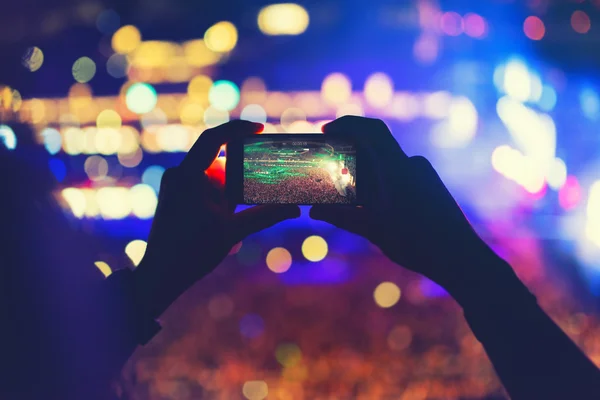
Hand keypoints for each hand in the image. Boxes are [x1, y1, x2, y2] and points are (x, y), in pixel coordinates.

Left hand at [134, 120, 300, 317]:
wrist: (160, 275)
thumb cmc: (192, 253)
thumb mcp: (233, 231)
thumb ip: (265, 216)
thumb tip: (294, 209)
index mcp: (188, 176)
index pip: (214, 138)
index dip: (238, 129)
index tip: (260, 129)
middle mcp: (177, 175)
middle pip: (216, 159)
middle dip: (237, 173)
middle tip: (257, 183)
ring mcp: (173, 185)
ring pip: (210, 175)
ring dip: (226, 190)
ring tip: (233, 215)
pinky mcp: (174, 195)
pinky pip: (200, 185)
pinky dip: (217, 196)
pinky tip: (224, 217)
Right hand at [310, 116, 499, 295]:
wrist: (461, 258)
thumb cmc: (418, 244)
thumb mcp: (373, 230)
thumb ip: (342, 217)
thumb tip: (314, 211)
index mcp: (397, 169)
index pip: (370, 130)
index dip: (347, 124)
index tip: (326, 131)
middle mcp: (412, 165)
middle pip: (376, 145)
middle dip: (352, 150)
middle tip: (330, 163)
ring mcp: (424, 174)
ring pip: (388, 162)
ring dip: (367, 169)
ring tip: (350, 192)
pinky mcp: (430, 184)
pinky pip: (400, 173)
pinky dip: (382, 180)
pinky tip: (374, 203)